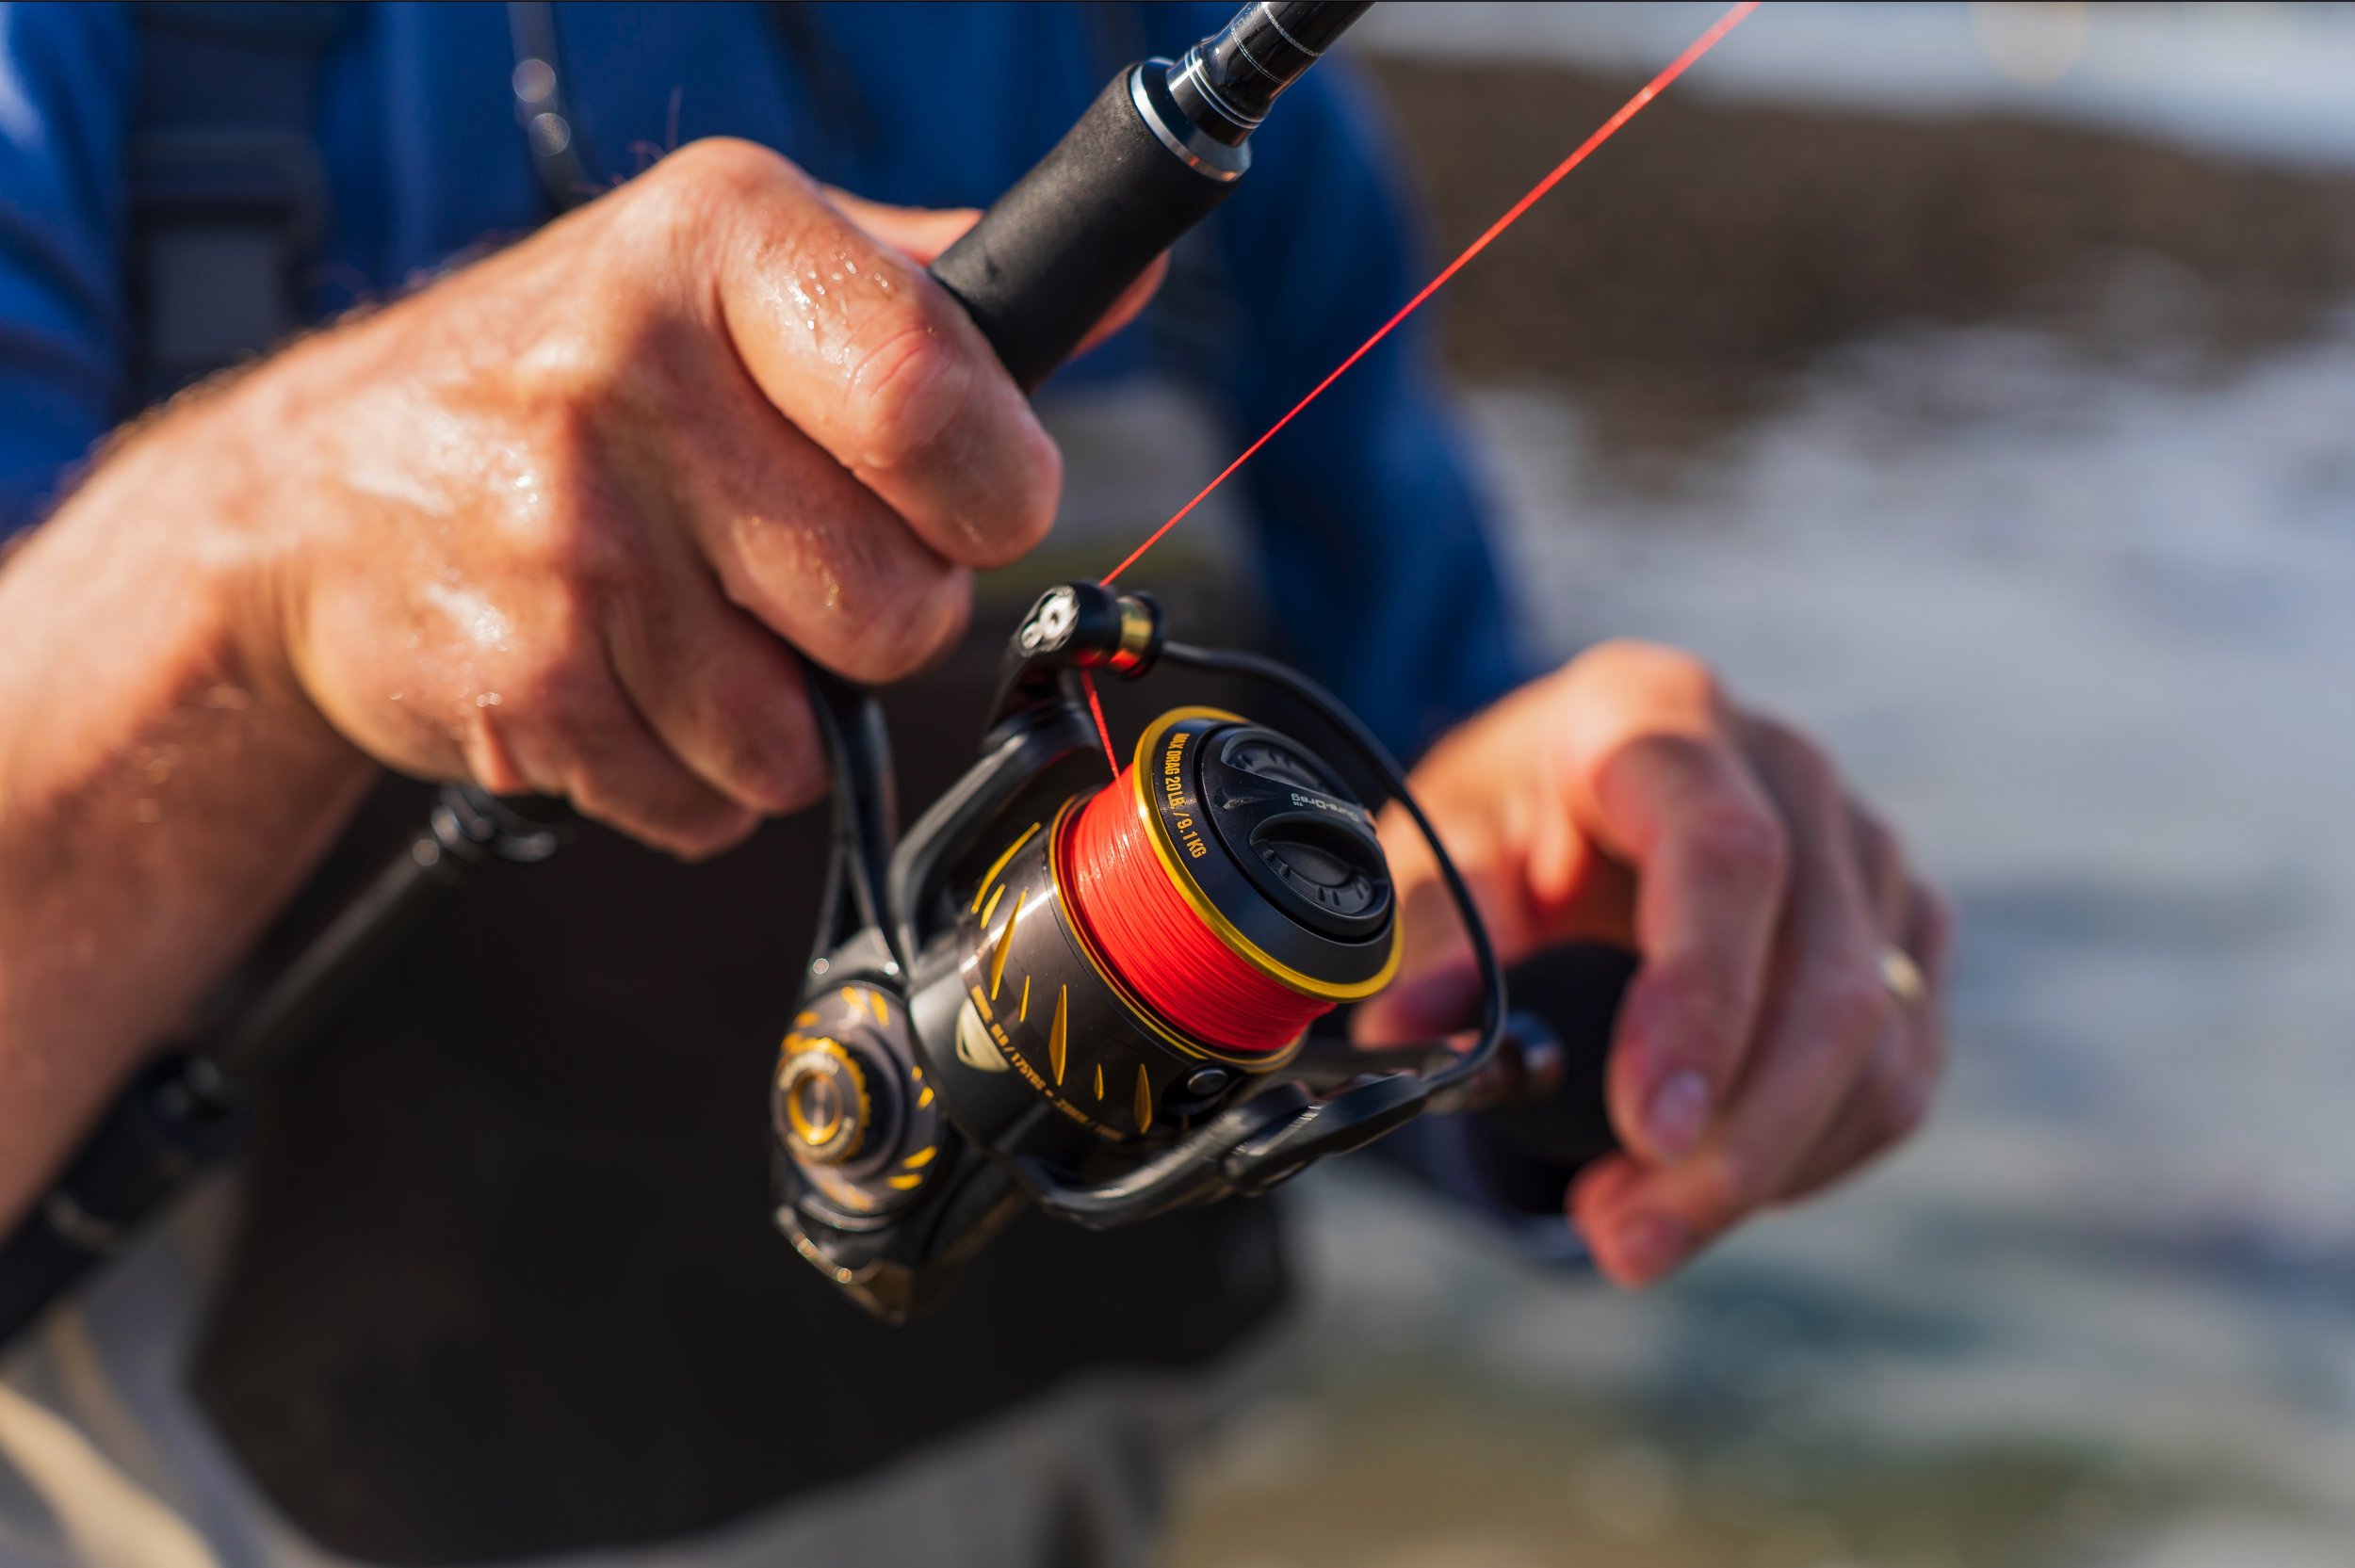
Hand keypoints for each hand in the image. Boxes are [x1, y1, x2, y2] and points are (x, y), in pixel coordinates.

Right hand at [192, 140, 1157, 855]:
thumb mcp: (736, 266)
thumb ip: (931, 285)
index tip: (971, 499)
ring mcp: (565, 539)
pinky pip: (711, 804)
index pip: (939, 403)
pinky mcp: (523, 685)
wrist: (317, 494)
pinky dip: (692, 776)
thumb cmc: (573, 371)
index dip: (995, 492)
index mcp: (720, 238)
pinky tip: (625, 679)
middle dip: (877, 615)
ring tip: (692, 617)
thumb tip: (1123, 274)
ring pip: (804, 731)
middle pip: (900, 605)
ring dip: (776, 711)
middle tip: (792, 560)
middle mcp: (627, 371)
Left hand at [1357, 641, 1951, 1286]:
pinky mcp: (1901, 931)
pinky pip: (1899, 1074)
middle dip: (1734, 1141)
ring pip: (1879, 1044)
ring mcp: (1866, 849)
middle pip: (1825, 976)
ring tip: (1634, 1230)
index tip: (1648, 1133)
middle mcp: (1788, 769)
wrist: (1570, 793)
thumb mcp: (1433, 849)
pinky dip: (1810, 1157)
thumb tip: (1421, 1033)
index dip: (1701, 1003)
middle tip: (1626, 1242)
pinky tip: (1709, 1186)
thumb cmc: (1504, 820)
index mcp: (1659, 717)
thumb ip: (1430, 936)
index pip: (1726, 857)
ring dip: (1766, 1170)